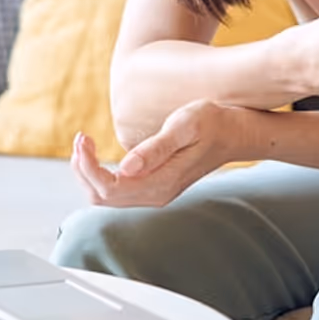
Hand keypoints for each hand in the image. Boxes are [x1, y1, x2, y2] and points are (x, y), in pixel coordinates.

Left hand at [70, 99, 230, 207]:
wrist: (237, 133)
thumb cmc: (214, 123)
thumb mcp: (185, 125)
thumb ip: (156, 148)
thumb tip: (124, 167)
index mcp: (162, 182)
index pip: (109, 187)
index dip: (88, 165)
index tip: (84, 138)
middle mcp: (156, 195)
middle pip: (101, 197)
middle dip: (83, 169)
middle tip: (81, 138)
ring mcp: (155, 193)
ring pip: (106, 197)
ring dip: (89, 173)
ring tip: (85, 144)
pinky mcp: (155, 186)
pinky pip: (117, 191)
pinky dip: (100, 174)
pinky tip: (98, 154)